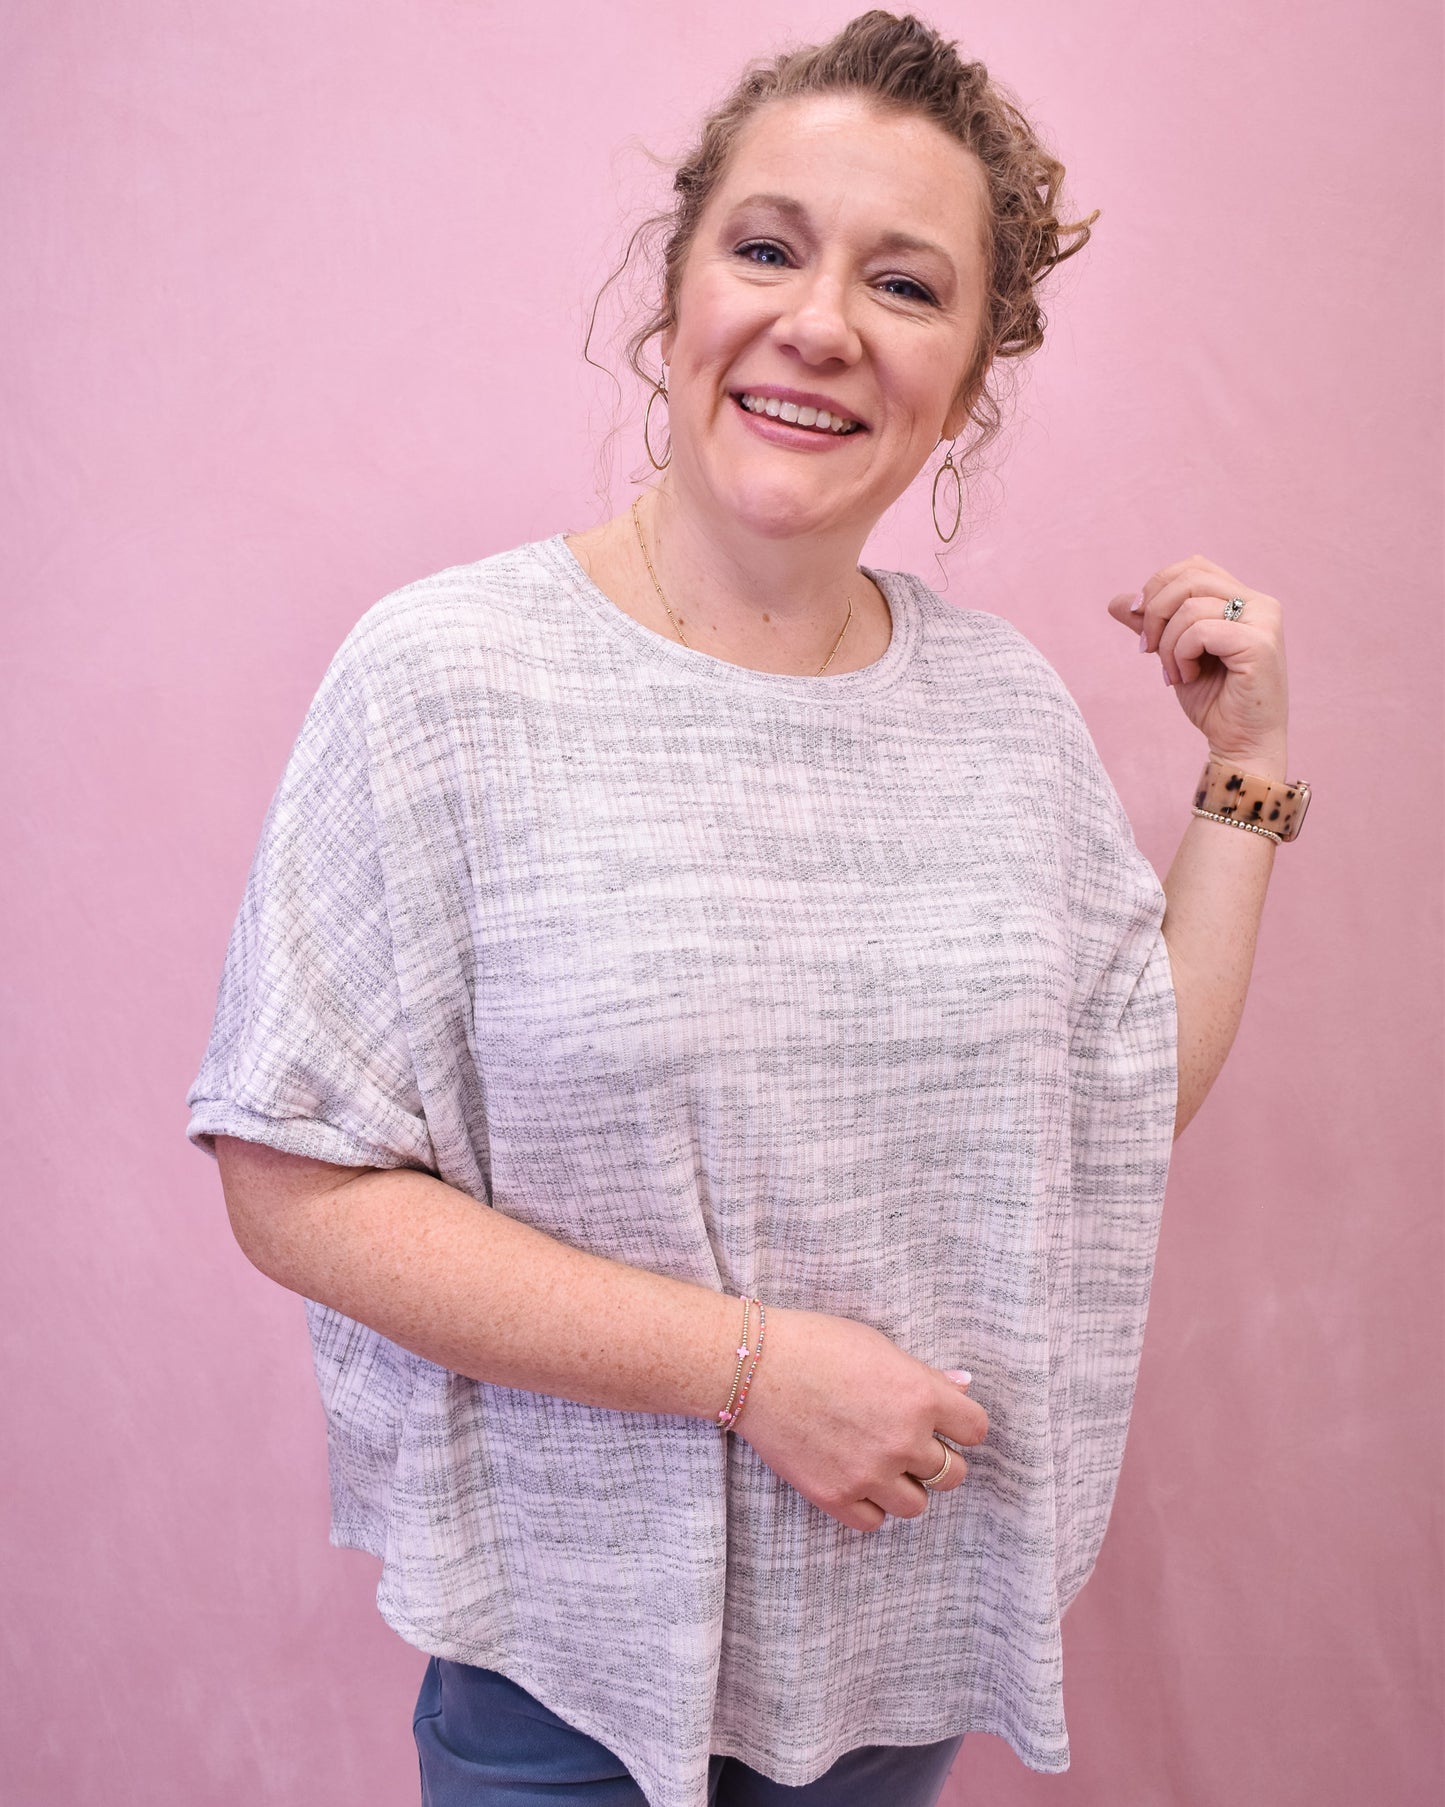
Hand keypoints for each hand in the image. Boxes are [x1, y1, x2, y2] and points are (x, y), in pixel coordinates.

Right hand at [734, 1307, 987, 1532]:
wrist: (754, 1367)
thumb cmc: (817, 1344)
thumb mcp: (879, 1347)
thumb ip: (924, 1377)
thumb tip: (962, 1388)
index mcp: (920, 1396)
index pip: (976, 1431)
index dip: (961, 1426)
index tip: (945, 1423)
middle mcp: (903, 1439)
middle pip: (953, 1474)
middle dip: (936, 1459)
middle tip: (910, 1444)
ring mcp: (869, 1473)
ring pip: (917, 1504)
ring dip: (905, 1486)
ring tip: (880, 1464)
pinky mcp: (835, 1496)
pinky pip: (875, 1522)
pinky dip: (870, 1505)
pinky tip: (855, 1479)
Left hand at [1107, 553, 1288, 770]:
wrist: (1240, 745)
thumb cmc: (1214, 702)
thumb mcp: (1174, 654)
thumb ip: (1152, 625)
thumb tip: (1116, 601)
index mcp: (1245, 599)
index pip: (1193, 566)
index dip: (1158, 587)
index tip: (1139, 621)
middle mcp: (1261, 604)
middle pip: (1189, 578)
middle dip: (1154, 613)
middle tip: (1147, 649)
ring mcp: (1264, 622)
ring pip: (1190, 606)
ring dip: (1168, 644)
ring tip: (1175, 674)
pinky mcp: (1260, 644)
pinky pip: (1200, 630)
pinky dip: (1181, 655)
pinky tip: (1188, 677)